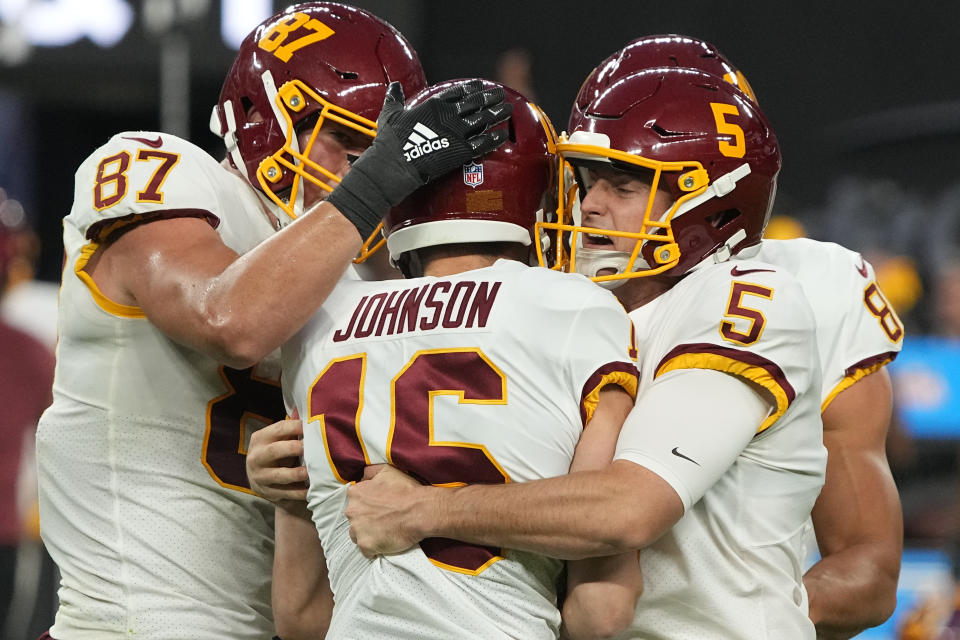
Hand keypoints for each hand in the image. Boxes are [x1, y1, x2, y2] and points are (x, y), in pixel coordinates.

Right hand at [246, 418, 308, 502]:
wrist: (263, 482)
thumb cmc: (277, 454)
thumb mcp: (279, 439)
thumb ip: (289, 427)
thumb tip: (301, 407)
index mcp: (259, 439)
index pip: (278, 429)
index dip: (295, 427)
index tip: (311, 426)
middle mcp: (255, 457)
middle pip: (274, 451)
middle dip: (292, 449)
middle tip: (308, 448)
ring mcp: (259, 477)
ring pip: (277, 475)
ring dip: (295, 474)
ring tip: (308, 473)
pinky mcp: (266, 492)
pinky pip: (284, 493)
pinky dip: (298, 493)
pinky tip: (309, 491)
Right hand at [326, 79, 511, 239]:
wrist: (395, 164)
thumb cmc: (390, 140)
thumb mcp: (390, 113)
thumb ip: (395, 98)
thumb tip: (395, 86)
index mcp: (435, 104)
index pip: (458, 92)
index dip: (471, 87)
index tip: (480, 84)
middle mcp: (449, 115)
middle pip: (476, 102)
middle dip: (490, 97)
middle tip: (500, 93)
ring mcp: (458, 133)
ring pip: (483, 119)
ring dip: (497, 113)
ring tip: (508, 109)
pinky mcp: (462, 151)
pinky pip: (484, 143)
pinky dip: (495, 138)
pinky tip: (503, 135)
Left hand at [345, 465, 425, 557]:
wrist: (420, 510)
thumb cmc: (406, 489)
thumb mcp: (387, 470)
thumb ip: (369, 472)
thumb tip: (362, 477)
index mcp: (355, 493)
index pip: (355, 502)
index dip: (367, 505)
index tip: (378, 508)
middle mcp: (352, 511)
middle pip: (355, 519)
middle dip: (366, 520)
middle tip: (384, 520)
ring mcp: (358, 529)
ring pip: (357, 535)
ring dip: (368, 534)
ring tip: (385, 532)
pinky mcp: (366, 545)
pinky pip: (366, 550)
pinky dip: (375, 548)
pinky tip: (387, 541)